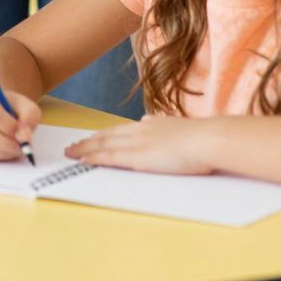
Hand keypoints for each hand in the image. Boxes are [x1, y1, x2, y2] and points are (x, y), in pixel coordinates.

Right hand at [0, 80, 40, 160]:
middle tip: (19, 147)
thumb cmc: (9, 107)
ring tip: (12, 149)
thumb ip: (29, 116)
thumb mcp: (25, 105)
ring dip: (0, 152)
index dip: (9, 126)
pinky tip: (1, 151)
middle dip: (5, 143)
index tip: (21, 132)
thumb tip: (24, 136)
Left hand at [66, 115, 214, 174]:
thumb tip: (151, 120)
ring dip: (85, 148)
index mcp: (153, 124)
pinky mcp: (137, 157)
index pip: (123, 129)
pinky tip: (82, 159)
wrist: (209, 140)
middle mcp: (141, 130)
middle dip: (90, 140)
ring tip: (71, 152)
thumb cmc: (205, 139)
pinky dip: (94, 157)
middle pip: (108, 134)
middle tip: (74, 145)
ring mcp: (138, 143)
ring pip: (104, 144)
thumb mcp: (182, 128)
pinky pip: (109, 157)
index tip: (94, 136)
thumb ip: (165, 127)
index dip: (106, 133)